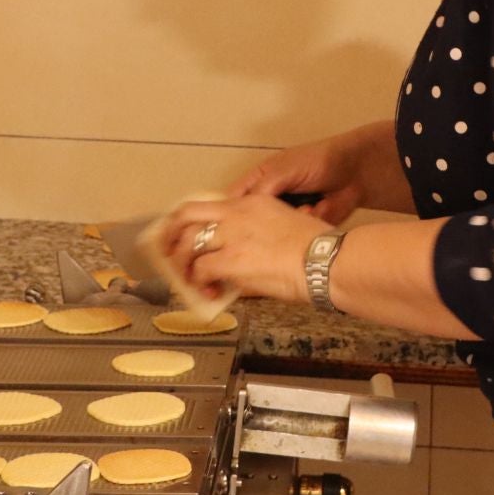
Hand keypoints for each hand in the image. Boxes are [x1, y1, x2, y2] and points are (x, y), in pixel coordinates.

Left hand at [161, 193, 333, 303]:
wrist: (325, 261)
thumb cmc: (317, 250)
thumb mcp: (284, 227)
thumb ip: (255, 237)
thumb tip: (237, 264)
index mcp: (251, 202)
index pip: (209, 204)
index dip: (190, 220)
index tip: (183, 233)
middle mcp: (236, 212)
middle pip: (186, 214)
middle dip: (170, 235)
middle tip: (168, 252)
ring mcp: (231, 234)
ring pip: (187, 243)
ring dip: (182, 263)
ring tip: (188, 278)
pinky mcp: (231, 259)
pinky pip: (201, 270)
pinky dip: (199, 283)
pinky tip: (208, 291)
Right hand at [227, 127, 379, 224]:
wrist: (354, 173)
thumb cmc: (316, 162)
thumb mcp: (284, 170)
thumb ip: (262, 188)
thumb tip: (240, 211)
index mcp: (258, 182)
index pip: (232, 200)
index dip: (224, 214)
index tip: (224, 227)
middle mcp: (268, 202)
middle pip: (247, 223)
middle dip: (251, 229)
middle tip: (261, 228)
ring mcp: (284, 218)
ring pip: (269, 235)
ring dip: (278, 231)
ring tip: (297, 214)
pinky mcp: (301, 230)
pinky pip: (291, 240)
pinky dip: (298, 232)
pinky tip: (312, 213)